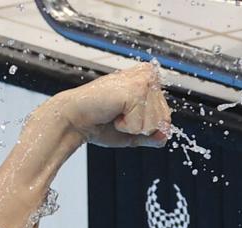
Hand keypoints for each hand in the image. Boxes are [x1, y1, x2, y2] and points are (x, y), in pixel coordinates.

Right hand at [52, 62, 171, 147]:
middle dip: (140, 127)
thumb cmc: (99, 123)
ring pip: (155, 123)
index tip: (123, 115)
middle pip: (164, 120)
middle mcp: (148, 76)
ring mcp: (143, 81)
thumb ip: (150, 135)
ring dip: (132, 126)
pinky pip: (142, 125)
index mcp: (148, 81)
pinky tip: (113, 112)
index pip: (165, 117)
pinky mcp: (136, 90)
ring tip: (115, 113)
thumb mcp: (131, 132)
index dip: (144, 126)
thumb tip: (165, 137)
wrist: (75, 120)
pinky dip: (126, 126)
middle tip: (118, 115)